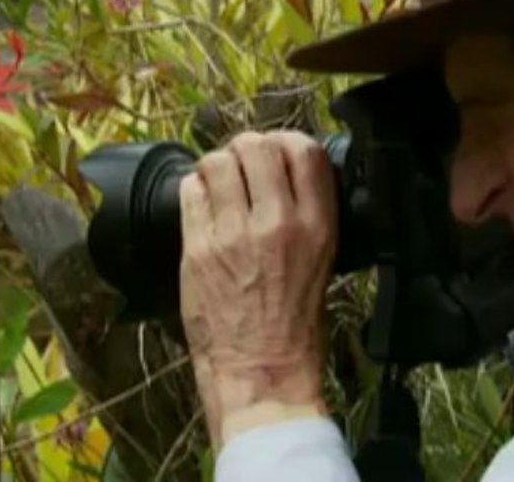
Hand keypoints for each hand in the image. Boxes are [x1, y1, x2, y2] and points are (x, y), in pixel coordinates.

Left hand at [178, 130, 337, 448]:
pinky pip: (190, 192)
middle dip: (246, 148)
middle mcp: (278, 223)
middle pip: (257, 146)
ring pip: (218, 162)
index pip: (303, 151)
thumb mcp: (323, 261)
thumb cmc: (295, 324)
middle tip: (241, 164)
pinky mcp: (198, 249)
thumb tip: (287, 176)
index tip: (276, 151)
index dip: (285, 141)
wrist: (262, 371)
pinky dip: (194, 190)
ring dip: (216, 165)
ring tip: (218, 183)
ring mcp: (235, 234)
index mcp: (317, 226)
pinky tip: (201, 205)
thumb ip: (309, 214)